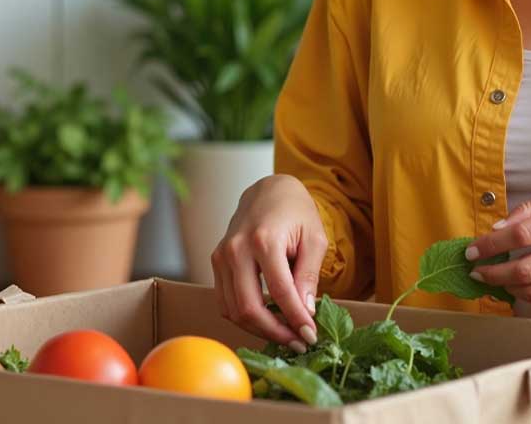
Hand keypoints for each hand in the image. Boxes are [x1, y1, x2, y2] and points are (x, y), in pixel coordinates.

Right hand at [211, 174, 326, 352]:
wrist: (268, 189)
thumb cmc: (295, 211)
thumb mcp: (314, 238)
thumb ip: (308, 275)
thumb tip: (306, 312)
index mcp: (263, 240)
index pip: (280, 292)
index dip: (296, 319)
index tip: (310, 336)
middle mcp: (236, 249)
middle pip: (249, 307)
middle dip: (275, 332)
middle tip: (297, 342)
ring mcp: (221, 256)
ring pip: (233, 310)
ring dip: (259, 329)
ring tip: (285, 334)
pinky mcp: (216, 261)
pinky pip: (225, 301)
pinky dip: (244, 316)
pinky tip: (266, 319)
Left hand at [463, 184, 530, 310]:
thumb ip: (530, 208)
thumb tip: (497, 228)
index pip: (519, 237)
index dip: (489, 246)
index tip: (470, 249)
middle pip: (524, 270)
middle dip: (491, 273)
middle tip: (474, 270)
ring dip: (506, 287)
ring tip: (492, 277)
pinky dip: (528, 297)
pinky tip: (517, 287)